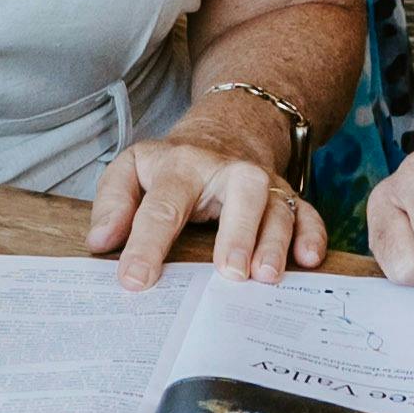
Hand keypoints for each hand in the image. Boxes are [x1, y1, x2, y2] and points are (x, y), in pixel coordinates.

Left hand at [86, 126, 317, 285]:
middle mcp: (228, 172)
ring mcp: (264, 184)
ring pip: (278, 207)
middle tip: (231, 274)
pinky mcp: (289, 199)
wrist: (226, 132)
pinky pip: (308, 214)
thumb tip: (101, 243)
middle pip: (241, 193)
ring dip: (275, 242)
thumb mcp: (132, 169)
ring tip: (266, 277)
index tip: (134, 280)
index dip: (146, 244)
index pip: (163, 206)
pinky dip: (312, 235)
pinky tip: (309, 259)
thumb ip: (113, 202)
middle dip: (237, 232)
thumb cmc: (172, 167)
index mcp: (181, 167)